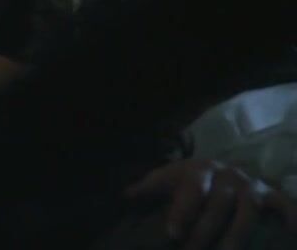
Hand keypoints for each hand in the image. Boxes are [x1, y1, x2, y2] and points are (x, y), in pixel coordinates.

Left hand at [125, 159, 296, 249]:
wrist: (222, 168)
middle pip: (217, 205)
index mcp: (199, 170)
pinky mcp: (270, 196)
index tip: (172, 233)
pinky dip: (290, 216)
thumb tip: (125, 196)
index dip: (182, 211)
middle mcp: (227, 176)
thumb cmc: (188, 180)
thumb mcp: (167, 178)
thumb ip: (148, 188)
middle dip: (204, 231)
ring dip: (236, 236)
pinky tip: (293, 231)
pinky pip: (284, 205)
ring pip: (246, 212)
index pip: (190, 189)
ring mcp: (250, 186)